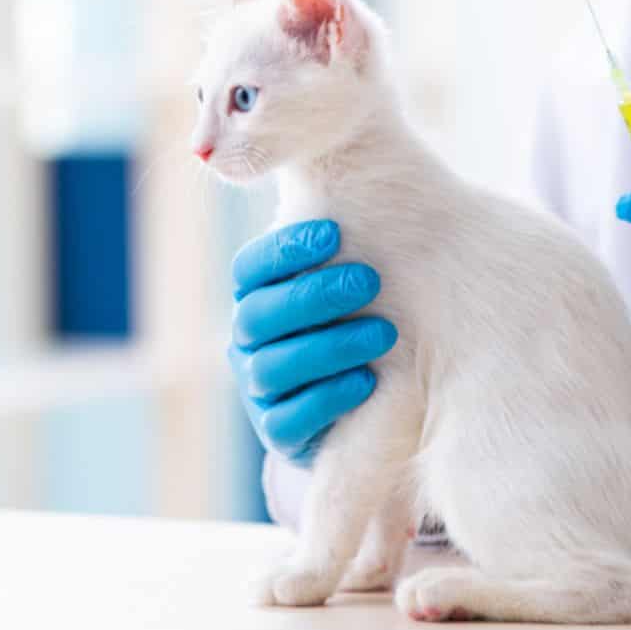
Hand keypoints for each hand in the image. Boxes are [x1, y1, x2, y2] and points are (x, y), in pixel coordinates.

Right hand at [228, 220, 397, 465]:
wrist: (367, 407)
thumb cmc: (359, 327)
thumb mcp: (346, 289)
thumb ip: (344, 253)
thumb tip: (379, 194)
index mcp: (255, 300)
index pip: (248, 269)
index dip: (284, 250)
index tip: (335, 233)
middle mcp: (247, 344)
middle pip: (258, 315)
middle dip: (314, 295)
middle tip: (370, 281)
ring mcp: (259, 392)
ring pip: (272, 367)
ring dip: (329, 346)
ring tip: (383, 332)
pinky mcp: (279, 435)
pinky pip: (289, 419)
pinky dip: (328, 398)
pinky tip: (367, 380)